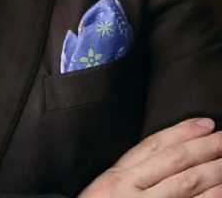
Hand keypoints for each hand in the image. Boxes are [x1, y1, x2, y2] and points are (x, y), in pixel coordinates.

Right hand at [79, 118, 221, 197]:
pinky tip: (221, 192)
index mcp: (117, 174)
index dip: (182, 131)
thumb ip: (129, 174)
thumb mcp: (104, 189)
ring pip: (184, 181)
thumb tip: (163, 161)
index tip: (205, 123)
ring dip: (212, 170)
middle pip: (174, 159)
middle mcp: (129, 186)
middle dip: (204, 147)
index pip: (154, 144)